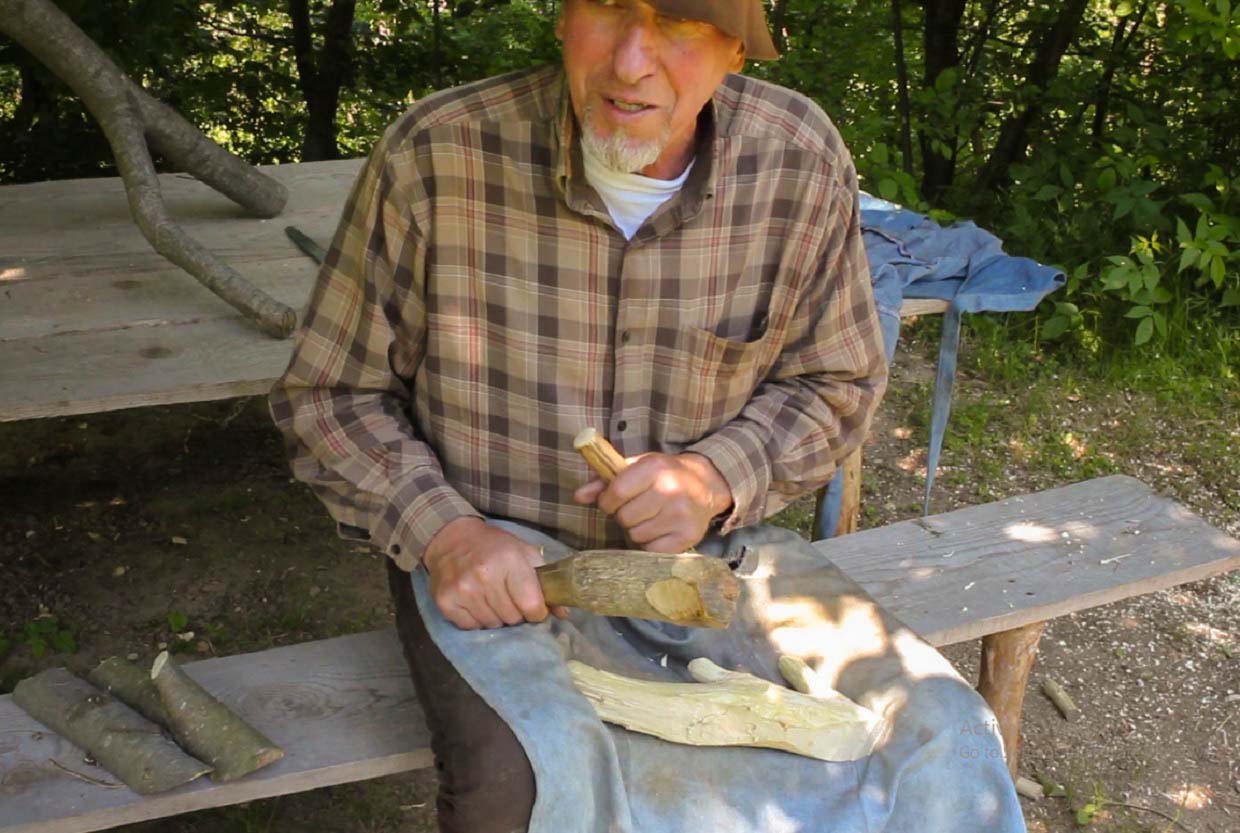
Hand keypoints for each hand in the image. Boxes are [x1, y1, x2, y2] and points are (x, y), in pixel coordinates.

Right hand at [422, 517, 567, 629]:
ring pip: (493, 625)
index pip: (532, 605)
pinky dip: (476, 620)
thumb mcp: (524, 553)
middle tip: (510, 598)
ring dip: (496, 617)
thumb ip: (545, 581)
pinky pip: (471, 627)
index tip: (534, 607)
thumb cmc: (494, 547)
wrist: (451, 539)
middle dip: (516, 613)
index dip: (537, 611)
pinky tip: (475, 602)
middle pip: (513, 618)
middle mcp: (485, 575)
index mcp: (510, 561)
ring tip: (492, 599)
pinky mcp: (446, 601)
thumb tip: (564, 613)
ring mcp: (463, 590)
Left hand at [573, 452, 732, 552]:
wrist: (707, 484)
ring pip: (636, 535)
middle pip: (625, 518)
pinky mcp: (688, 536)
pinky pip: (652, 550)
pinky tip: (661, 530)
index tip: (612, 502)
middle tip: (638, 508)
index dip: (607, 502)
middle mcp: (670, 490)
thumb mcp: (636, 467)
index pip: (616, 493)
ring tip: (651, 517)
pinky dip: (651, 543)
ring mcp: (680, 515)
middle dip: (625, 515)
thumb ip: (604, 480)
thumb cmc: (664, 474)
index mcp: (654, 468)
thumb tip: (578, 496)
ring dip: (638, 530)